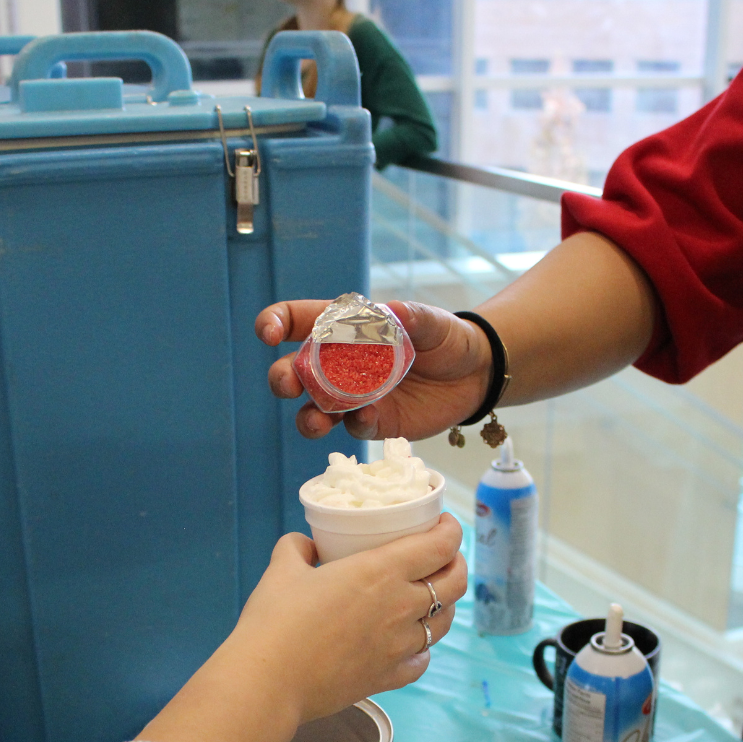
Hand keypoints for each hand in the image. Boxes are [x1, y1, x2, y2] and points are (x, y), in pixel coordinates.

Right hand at [137, 514, 466, 741]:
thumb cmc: (276, 620)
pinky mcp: (389, 677)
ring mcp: (400, 646)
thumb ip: (297, 548)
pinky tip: (411, 645)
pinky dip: (422, 649)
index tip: (444, 524)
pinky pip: (422, 661)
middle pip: (455, 582)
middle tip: (444, 558)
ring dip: (444, 606)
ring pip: (444, 623)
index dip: (451, 530)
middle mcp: (402, 606)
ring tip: (430, 598)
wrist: (269, 682)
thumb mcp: (282, 569)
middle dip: (457, 564)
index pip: (441, 545)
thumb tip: (304, 544)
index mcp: (383, 570)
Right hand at [259, 299, 490, 440]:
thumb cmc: (446, 338)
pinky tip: (366, 419)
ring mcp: (352, 397)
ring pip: (313, 410)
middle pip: (294, 371)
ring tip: (317, 421)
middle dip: (281, 378)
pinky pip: (352, 428)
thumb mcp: (433, 322)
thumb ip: (412, 317)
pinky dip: (354, 425)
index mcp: (343, 328)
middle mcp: (339, 364)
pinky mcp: (373, 423)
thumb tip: (393, 313)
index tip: (267, 333)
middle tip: (287, 384)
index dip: (274, 322)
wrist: (475, 375)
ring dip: (307, 417)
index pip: (297, 320)